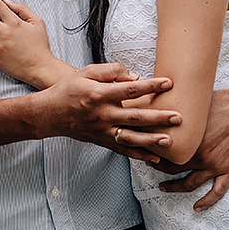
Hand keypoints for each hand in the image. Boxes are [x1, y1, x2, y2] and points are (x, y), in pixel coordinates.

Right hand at [35, 62, 179, 163]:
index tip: (168, 83)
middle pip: (135, 117)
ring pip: (131, 137)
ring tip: (169, 140)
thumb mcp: (85, 72)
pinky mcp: (102, 141)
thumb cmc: (69, 89)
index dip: (150, 86)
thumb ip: (110, 71)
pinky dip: (140, 155)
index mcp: (99, 94)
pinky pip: (124, 150)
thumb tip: (134, 77)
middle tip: (178, 117)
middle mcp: (102, 114)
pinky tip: (155, 157)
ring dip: (151, 140)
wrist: (50, 113)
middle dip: (158, 117)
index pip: (130, 90)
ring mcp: (102, 130)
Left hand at [149, 84, 228, 210]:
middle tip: (150, 164)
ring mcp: (215, 164)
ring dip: (174, 187)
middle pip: (172, 168)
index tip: (142, 149)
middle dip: (158, 167)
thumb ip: (174, 105)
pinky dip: (206, 201)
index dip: (149, 151)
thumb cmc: (220, 100)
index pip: (162, 150)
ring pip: (190, 183)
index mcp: (189, 139)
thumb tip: (153, 98)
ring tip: (163, 187)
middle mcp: (200, 155)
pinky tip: (197, 207)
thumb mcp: (193, 102)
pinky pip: (217, 191)